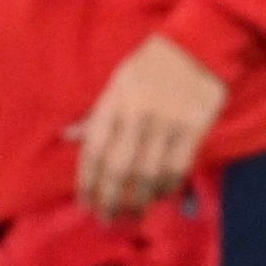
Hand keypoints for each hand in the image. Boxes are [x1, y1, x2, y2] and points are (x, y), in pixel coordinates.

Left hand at [71, 32, 226, 222]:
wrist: (197, 46)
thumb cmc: (151, 66)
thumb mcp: (117, 83)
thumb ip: (97, 114)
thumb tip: (68, 136)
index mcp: (114, 101)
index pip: (94, 150)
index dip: (88, 182)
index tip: (86, 204)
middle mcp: (137, 114)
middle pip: (118, 168)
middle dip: (110, 199)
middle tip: (107, 219)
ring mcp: (166, 122)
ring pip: (148, 173)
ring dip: (138, 199)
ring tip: (133, 214)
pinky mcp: (194, 128)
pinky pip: (177, 167)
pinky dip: (167, 186)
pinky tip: (160, 196)